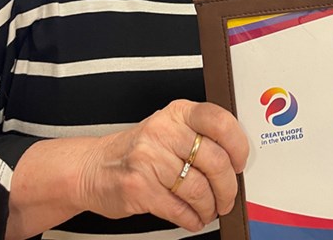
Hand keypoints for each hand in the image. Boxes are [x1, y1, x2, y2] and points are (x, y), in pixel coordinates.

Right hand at [77, 99, 248, 231]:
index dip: (238, 146)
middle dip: (228, 188)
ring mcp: (149, 159)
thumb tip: (236, 161)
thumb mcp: (168, 129)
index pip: (220, 121)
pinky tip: (193, 218)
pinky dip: (192, 219)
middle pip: (215, 161)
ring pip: (199, 190)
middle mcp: (163, 131)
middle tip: (227, 197)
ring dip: (209, 207)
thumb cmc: (137, 150)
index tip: (240, 163)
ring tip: (208, 210)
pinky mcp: (139, 188)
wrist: (92, 167)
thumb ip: (199, 136)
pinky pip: (179, 209)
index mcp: (177, 113)